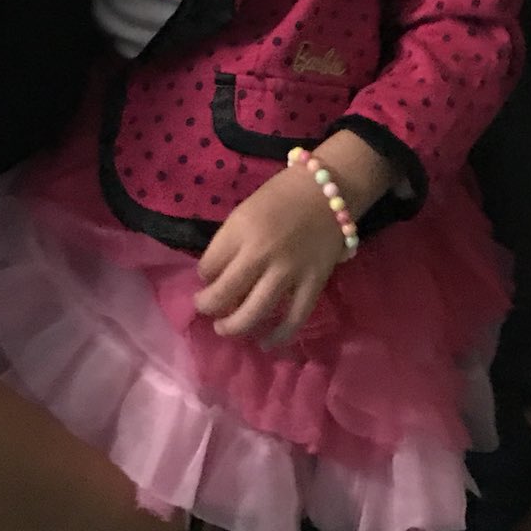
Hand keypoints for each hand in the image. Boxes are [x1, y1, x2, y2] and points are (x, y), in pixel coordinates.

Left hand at [192, 167, 348, 343]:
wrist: (328, 188)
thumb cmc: (281, 194)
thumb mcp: (245, 210)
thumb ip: (230, 242)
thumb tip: (214, 276)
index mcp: (241, 228)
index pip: (208, 266)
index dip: (202, 277)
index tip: (206, 279)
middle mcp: (262, 252)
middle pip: (224, 294)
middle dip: (209, 306)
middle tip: (207, 309)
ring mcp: (289, 271)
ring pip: (254, 313)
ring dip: (234, 326)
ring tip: (225, 328)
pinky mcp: (314, 283)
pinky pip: (294, 318)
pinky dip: (279, 336)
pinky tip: (266, 343)